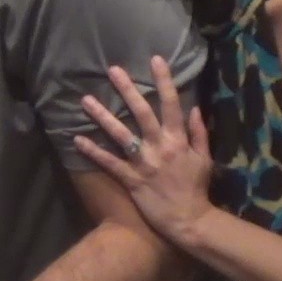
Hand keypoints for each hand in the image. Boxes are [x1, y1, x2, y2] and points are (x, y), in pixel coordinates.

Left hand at [73, 55, 214, 245]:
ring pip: (121, 134)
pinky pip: (109, 163)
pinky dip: (93, 151)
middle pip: (142, 112)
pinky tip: (77, 139)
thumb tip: (195, 108)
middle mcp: (160, 147)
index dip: (164, 80)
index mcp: (179, 140)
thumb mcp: (204, 159)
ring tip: (86, 100)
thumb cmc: (196, 189)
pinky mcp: (131, 180)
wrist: (189, 221)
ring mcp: (144, 163)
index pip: (172, 104)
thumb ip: (199, 133)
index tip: (155, 59)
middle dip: (128, 90)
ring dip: (103, 116)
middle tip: (113, 70)